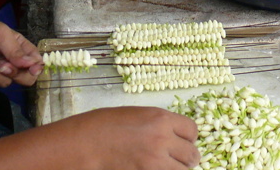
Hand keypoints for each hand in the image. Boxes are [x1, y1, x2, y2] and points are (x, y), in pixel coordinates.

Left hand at [0, 10, 42, 91]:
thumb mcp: (0, 34)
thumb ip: (16, 49)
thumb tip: (32, 64)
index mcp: (20, 50)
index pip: (35, 63)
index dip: (35, 68)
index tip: (31, 69)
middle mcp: (11, 64)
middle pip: (24, 79)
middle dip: (13, 73)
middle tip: (3, 65)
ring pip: (4, 83)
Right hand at [64, 106, 199, 169]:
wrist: (88, 142)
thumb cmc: (108, 125)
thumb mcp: (140, 115)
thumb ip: (161, 124)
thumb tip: (175, 134)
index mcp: (162, 119)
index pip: (192, 131)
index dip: (188, 137)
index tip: (183, 140)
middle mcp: (163, 140)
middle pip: (192, 154)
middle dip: (187, 156)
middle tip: (179, 158)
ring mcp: (155, 161)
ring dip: (178, 168)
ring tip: (168, 165)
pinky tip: (156, 169)